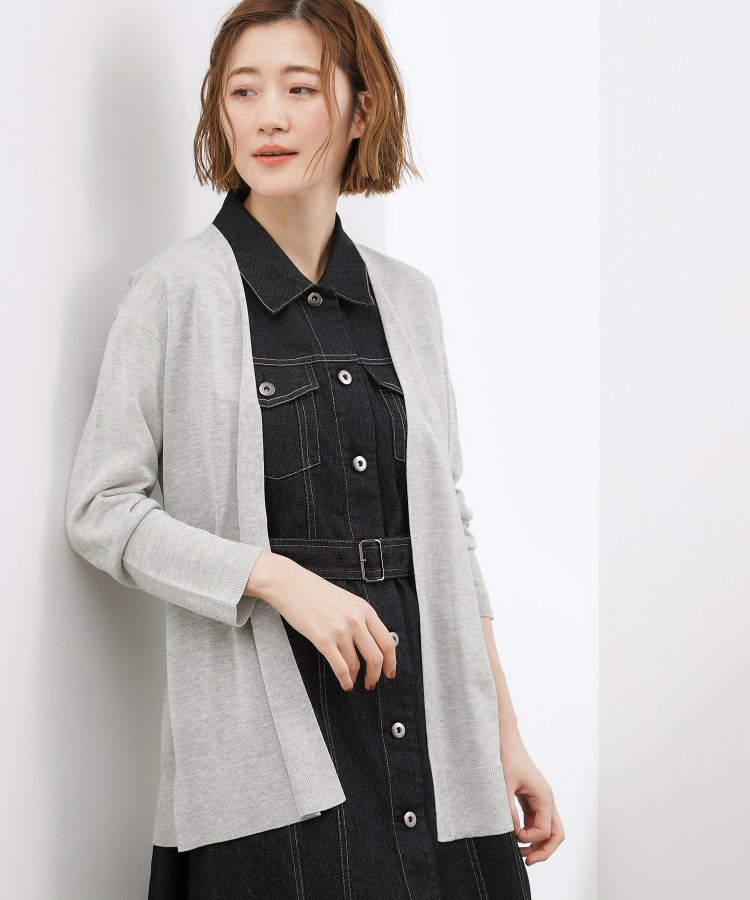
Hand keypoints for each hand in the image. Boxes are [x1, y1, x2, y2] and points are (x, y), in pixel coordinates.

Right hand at [251, 551, 397, 692]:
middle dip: (376, 675)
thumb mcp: (347, 600)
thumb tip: (371, 642)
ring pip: (356, 664)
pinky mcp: (323, 640)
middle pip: (376, 657)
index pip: (387, 641)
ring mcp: (340, 630)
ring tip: (354, 681)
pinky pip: (340, 667)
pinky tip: (345, 683)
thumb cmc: (315, 591)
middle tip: (372, 682)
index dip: (391, 662)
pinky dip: (345, 680)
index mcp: (364, 609)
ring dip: (357, 677)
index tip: (389, 671)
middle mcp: (356, 620)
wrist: (290, 584)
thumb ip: (361, 618)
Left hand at [500, 727, 564, 864]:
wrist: (504, 739)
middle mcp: (546, 800)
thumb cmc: (506, 756)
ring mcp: (540, 800)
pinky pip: (536, 822)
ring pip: (548, 830)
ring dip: (537, 843)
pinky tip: (516, 837)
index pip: (546, 831)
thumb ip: (508, 810)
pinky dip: (530, 833)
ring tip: (520, 853)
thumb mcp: (503, 785)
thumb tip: (511, 833)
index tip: (513, 836)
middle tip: (527, 861)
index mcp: (544, 796)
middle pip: (556, 834)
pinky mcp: (531, 799)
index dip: (530, 839)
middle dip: (544, 850)